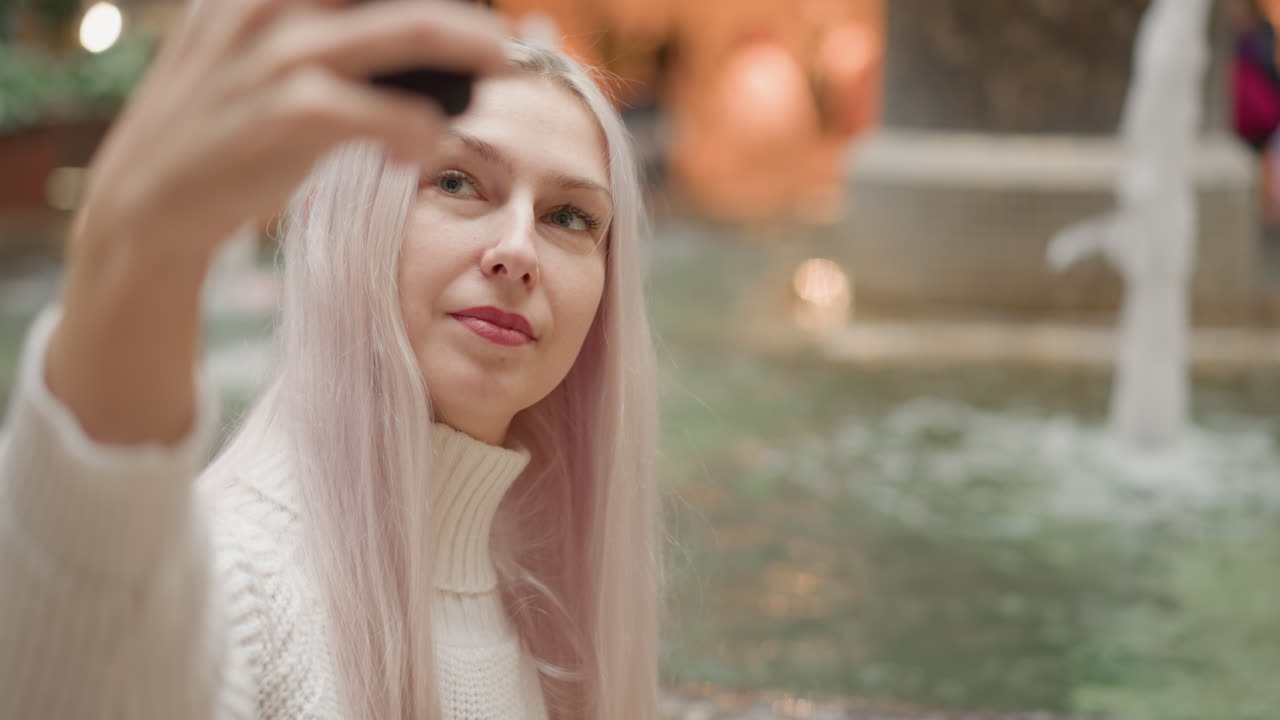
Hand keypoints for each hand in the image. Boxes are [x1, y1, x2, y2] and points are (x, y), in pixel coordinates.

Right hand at [73, 0, 507, 262]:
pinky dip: (418, 125)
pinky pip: (379, 109)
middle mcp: (267, 3)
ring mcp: (276, 54)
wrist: (149, 199)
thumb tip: (412, 40)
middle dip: (460, 13)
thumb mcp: (255, 54)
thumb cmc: (223, 126)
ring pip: (402, 30)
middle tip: (500, 36)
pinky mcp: (287, 111)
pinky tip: (430, 144)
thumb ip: (323, 33)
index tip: (474, 11)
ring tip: (499, 66)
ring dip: (465, 46)